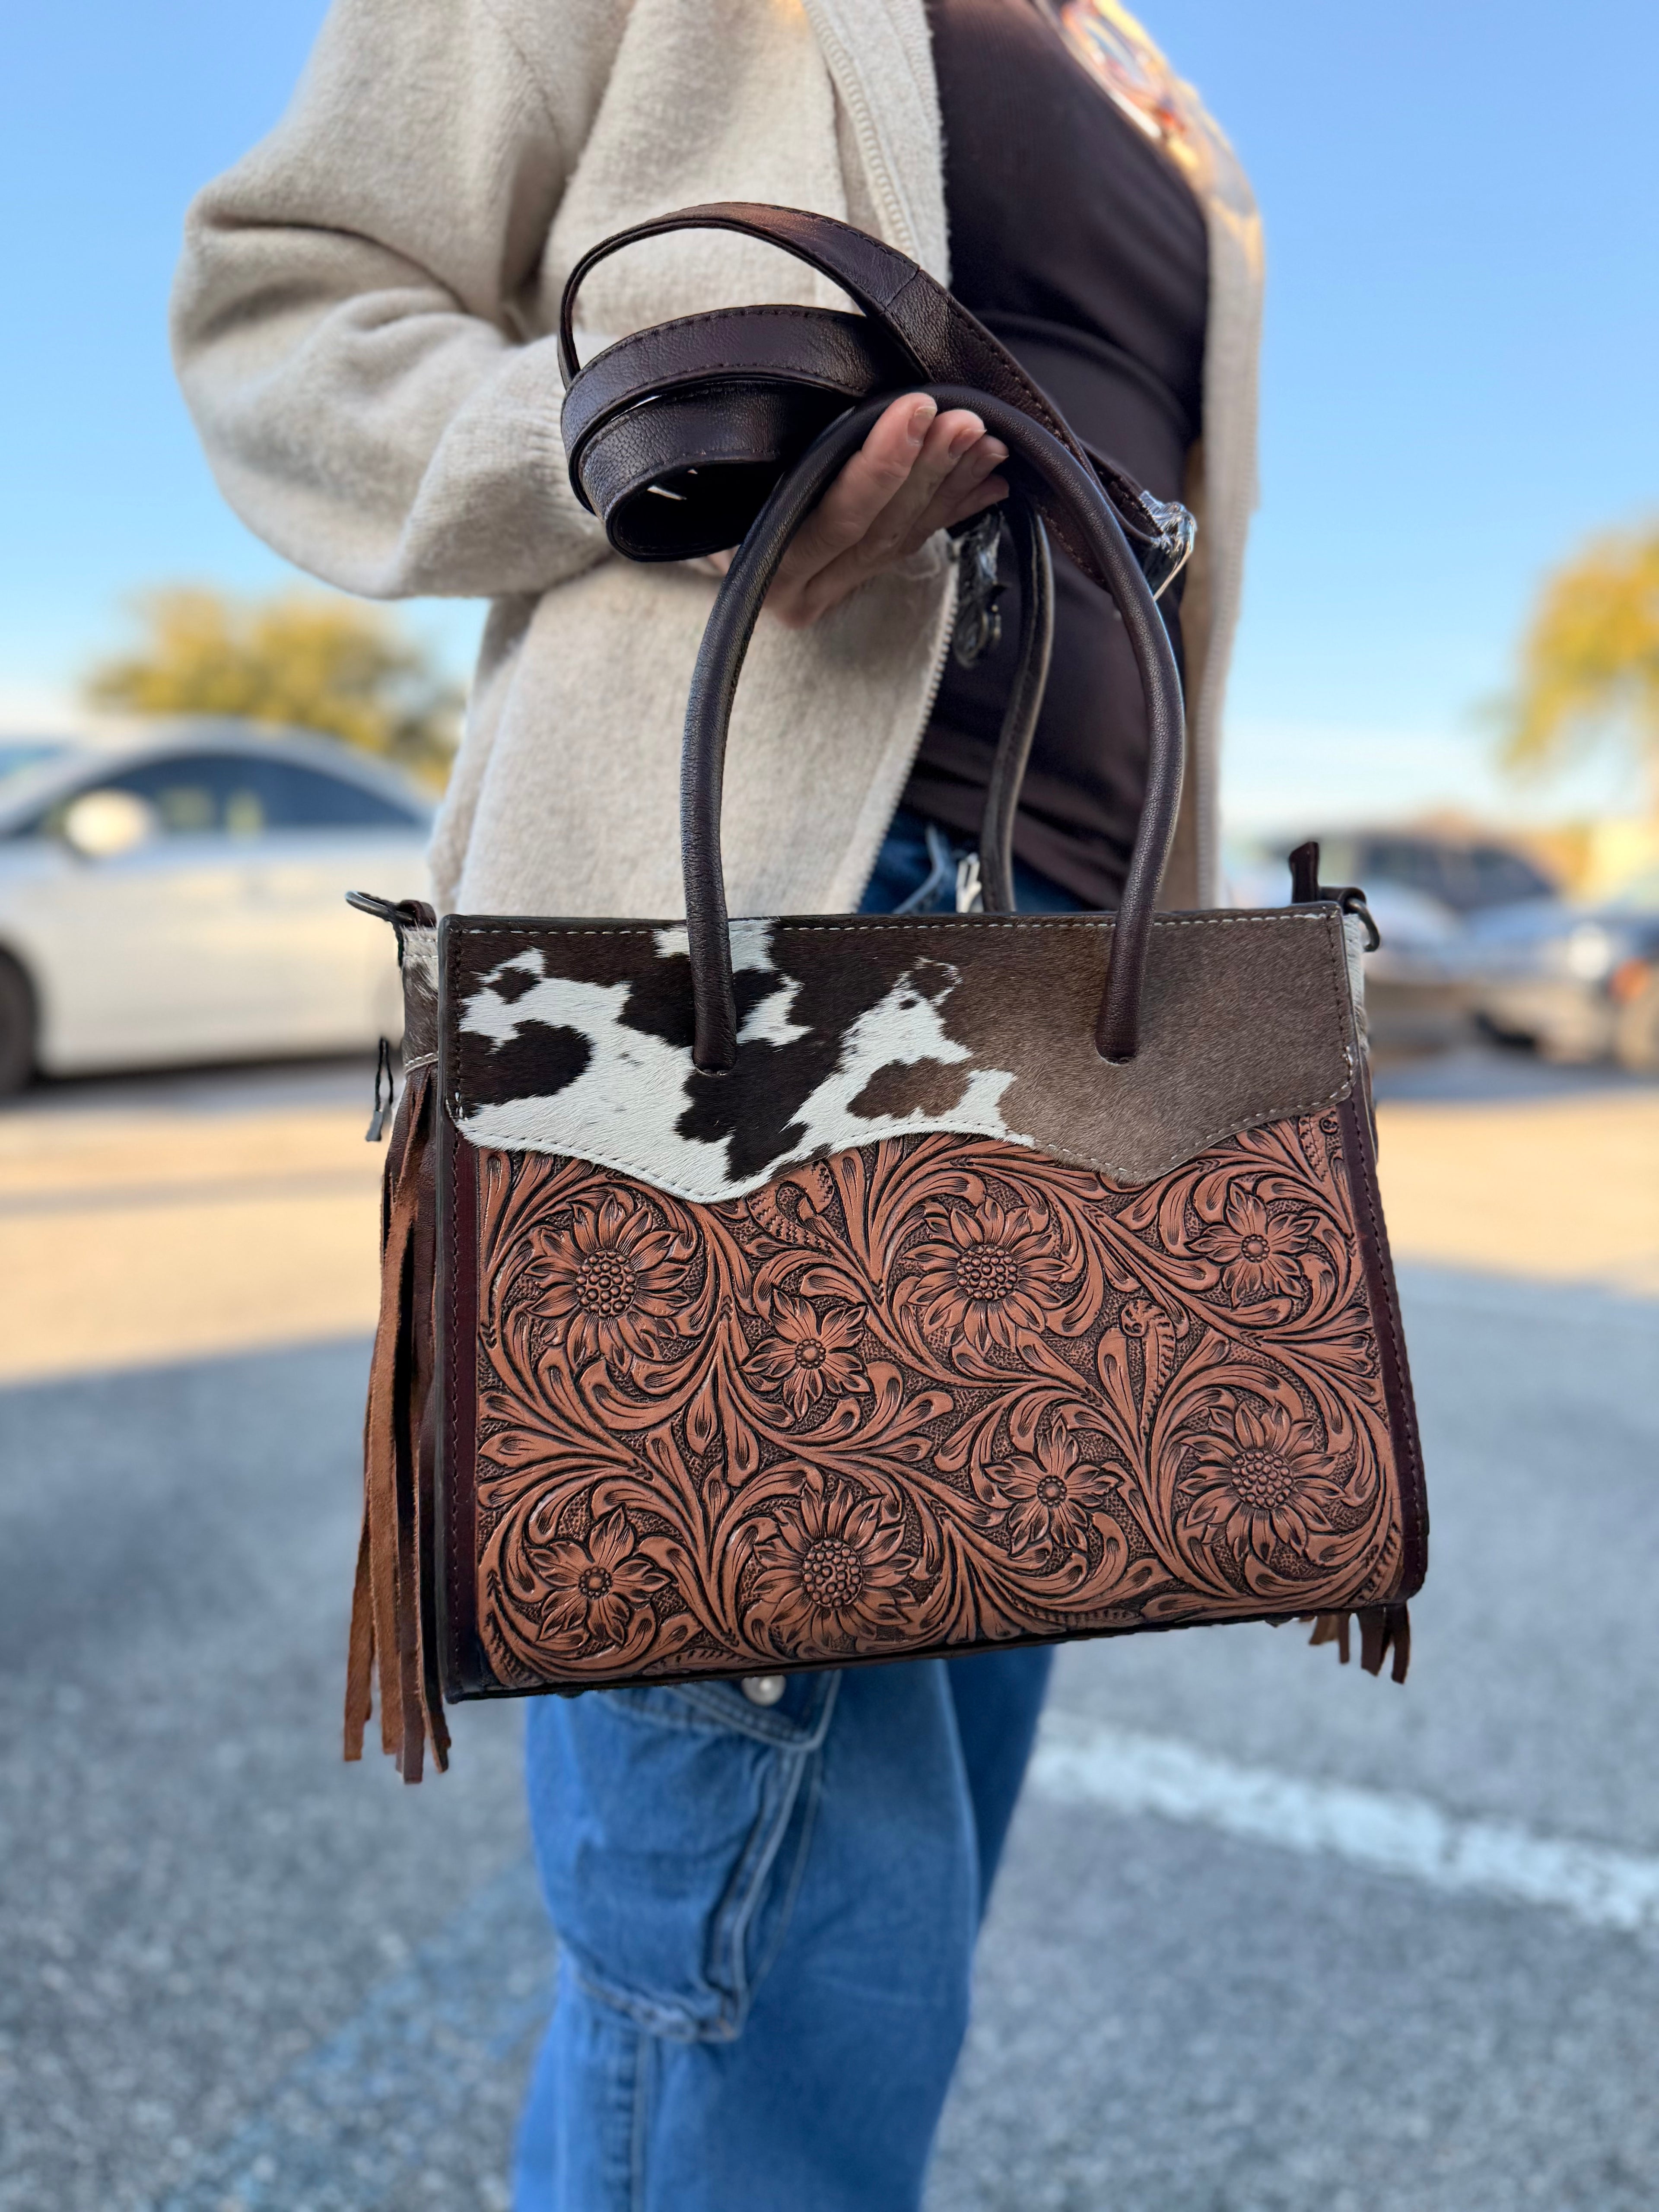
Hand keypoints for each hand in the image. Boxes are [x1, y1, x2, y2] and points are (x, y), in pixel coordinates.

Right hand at [710, 394, 1008, 628]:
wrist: (684, 529)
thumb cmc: (698, 489)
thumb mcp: (713, 471)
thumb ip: (762, 448)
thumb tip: (823, 388)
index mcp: (763, 568)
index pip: (834, 517)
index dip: (880, 466)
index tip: (915, 409)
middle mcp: (801, 589)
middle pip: (879, 529)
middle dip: (929, 470)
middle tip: (967, 420)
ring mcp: (831, 590)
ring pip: (902, 538)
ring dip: (952, 485)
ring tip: (988, 440)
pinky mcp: (855, 581)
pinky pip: (911, 545)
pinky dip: (953, 509)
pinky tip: (989, 481)